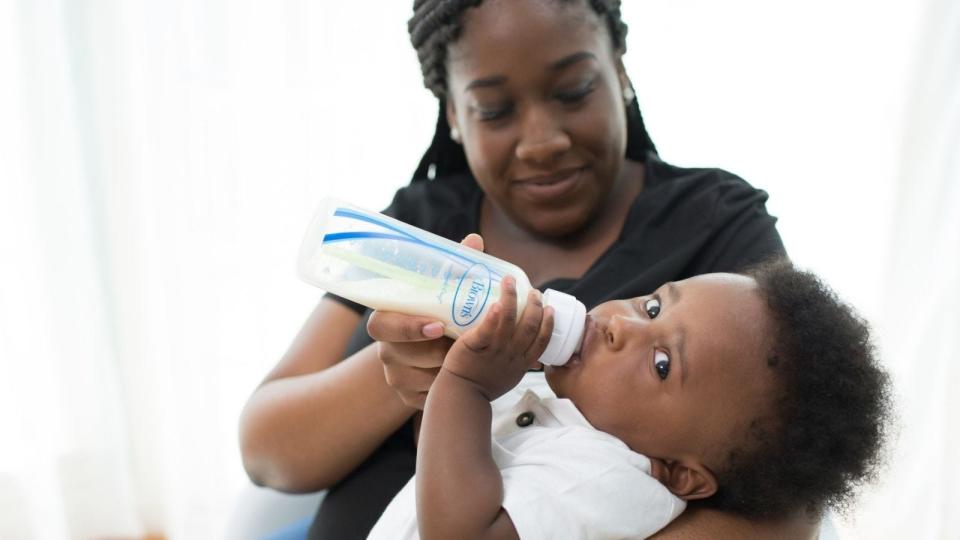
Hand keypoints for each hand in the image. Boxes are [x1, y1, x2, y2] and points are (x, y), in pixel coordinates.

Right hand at [368, 233, 486, 408]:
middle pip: (402, 356)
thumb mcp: (440, 291)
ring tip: (468, 362)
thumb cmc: (433, 311)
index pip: (383, 324)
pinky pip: (427, 398)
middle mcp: (385, 349)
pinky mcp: (407, 398)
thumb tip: (474, 242)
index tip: (437, 326)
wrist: (425, 350)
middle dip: (435, 353)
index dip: (408, 327)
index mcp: (386, 320)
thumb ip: (454, 268)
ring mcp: (394, 375)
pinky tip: (463, 379)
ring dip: (445, 371)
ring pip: (419, 378)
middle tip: (461, 348)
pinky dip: (447, 390)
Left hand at [442, 276, 554, 400]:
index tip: (550, 308)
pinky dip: (493, 316)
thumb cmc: (486, 384)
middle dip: (535, 305)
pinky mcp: (474, 345)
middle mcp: (512, 354)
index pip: (542, 340)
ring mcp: (494, 349)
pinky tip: (496, 303)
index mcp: (523, 362)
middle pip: (529, 326)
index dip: (549, 322)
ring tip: (511, 282)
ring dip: (512, 298)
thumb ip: (522, 362)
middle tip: (534, 292)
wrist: (462, 394)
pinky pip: (486, 330)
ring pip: (509, 321)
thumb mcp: (512, 376)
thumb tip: (533, 354)